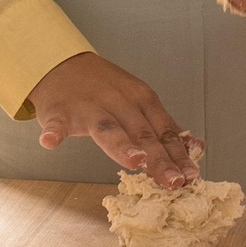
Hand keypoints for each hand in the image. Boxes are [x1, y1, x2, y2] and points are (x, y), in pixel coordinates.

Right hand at [24, 52, 202, 186]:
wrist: (63, 64)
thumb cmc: (105, 91)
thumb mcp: (137, 101)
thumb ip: (161, 127)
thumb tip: (196, 149)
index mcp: (141, 100)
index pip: (164, 130)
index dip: (178, 155)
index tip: (191, 178)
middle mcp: (118, 101)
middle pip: (142, 133)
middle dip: (159, 159)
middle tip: (173, 182)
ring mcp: (88, 106)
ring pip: (107, 128)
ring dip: (121, 145)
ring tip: (134, 161)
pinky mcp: (59, 111)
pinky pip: (56, 124)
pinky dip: (53, 133)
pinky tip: (50, 143)